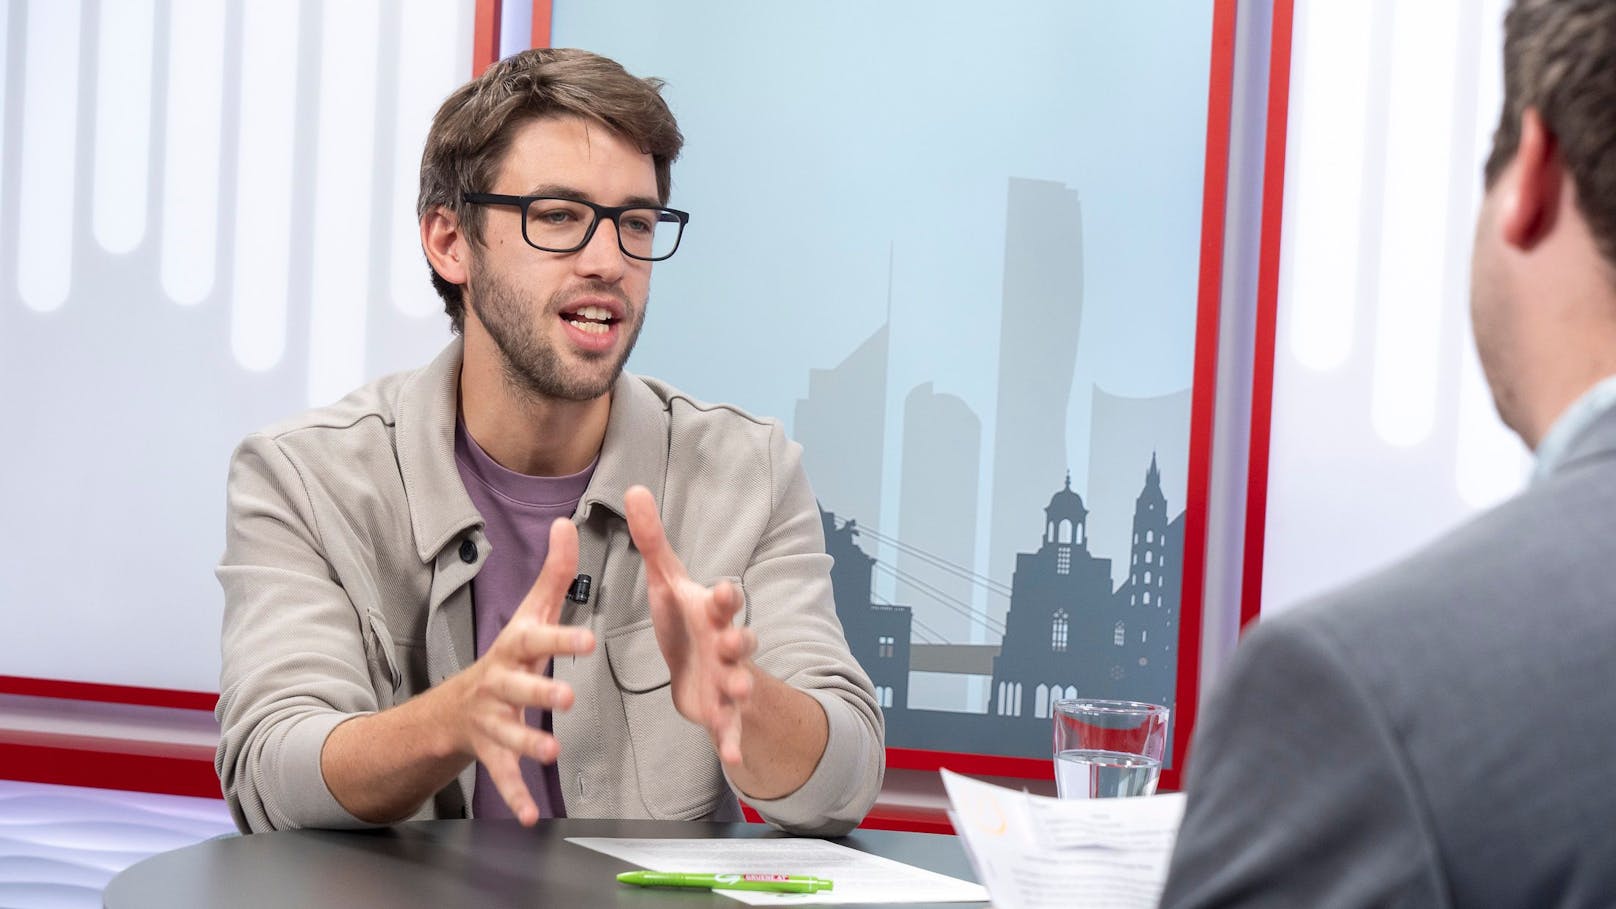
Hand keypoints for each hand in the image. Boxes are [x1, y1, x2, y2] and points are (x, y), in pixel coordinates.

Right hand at [451, 517, 594, 823]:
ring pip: (508, 734)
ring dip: (528, 743)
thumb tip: (567, 522)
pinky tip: (531, 816)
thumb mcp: (528, 614)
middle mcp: (499, 684)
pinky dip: (515, 797)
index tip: (588, 641)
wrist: (453, 708)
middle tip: (566, 699)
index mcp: (514, 649)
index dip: (560, 640)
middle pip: (518, 688)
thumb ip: (554, 574)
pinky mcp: (491, 754)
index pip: (536, 640)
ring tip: (551, 752)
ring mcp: (492, 721)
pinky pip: (503, 777)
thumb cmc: (508, 655)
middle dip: (540, 693)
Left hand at [623, 485, 757, 766]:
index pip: (723, 600)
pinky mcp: (723, 712)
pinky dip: (731, 742)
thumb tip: (634, 488)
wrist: (706, 674)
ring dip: (740, 687)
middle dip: (740, 639)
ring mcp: (729, 679)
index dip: (725, 596)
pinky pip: (730, 728)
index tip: (725, 589)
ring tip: (740, 692)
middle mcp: (726, 644)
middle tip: (739, 640)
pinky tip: (731, 758)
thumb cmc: (688, 622)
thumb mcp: (668, 582)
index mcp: (711, 613)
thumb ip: (652, 541)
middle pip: (740, 639)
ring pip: (740, 681)